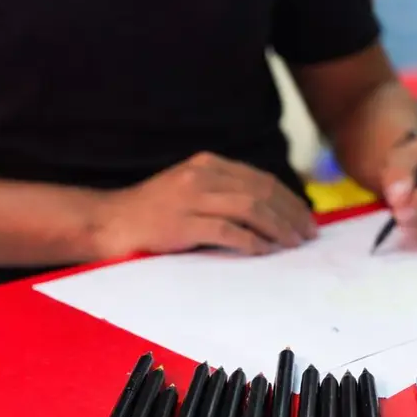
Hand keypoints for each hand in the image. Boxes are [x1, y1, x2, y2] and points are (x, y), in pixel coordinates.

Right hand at [99, 152, 317, 256]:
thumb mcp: (189, 190)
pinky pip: (229, 231)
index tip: (306, 218)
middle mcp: (202, 175)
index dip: (289, 199)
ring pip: (251, 208)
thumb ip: (222, 193)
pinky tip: (266, 251)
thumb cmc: (151, 213)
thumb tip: (267, 212)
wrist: (108, 222)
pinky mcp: (184, 223)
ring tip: (293, 244)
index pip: (261, 179)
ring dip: (278, 228)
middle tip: (308, 235)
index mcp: (208, 164)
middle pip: (262, 192)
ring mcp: (192, 198)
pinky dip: (253, 242)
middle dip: (291, 214)